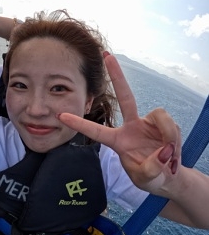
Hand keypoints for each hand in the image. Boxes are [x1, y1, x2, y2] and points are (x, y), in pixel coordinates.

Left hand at [58, 54, 180, 194]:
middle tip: (107, 54)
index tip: (60, 115)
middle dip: (118, 75)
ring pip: (159, 115)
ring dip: (168, 135)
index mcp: (117, 141)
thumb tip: (163, 152)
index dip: (79, 123)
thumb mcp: (147, 180)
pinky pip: (170, 124)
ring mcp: (148, 123)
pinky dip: (174, 138)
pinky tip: (173, 152)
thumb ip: (151, 169)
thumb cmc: (151, 178)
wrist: (169, 178)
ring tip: (167, 157)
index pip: (95, 131)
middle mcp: (131, 127)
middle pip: (125, 97)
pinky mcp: (164, 124)